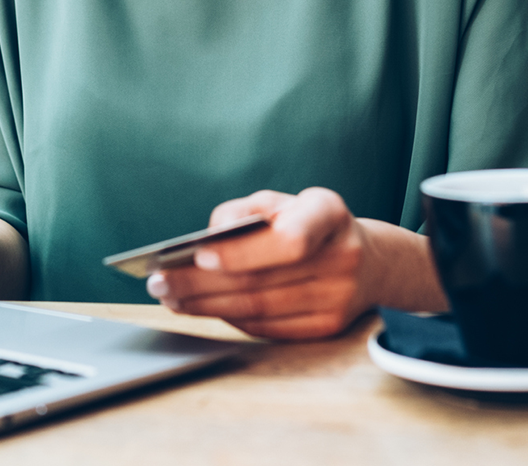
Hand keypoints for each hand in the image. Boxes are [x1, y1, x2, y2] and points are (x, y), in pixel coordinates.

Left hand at [145, 189, 446, 339]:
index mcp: (329, 213)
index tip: (200, 252)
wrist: (367, 261)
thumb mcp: (280, 201)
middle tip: (160, 282)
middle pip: (262, 280)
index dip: (243, 250)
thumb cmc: (306, 222)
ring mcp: (339, 299)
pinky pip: (267, 327)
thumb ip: (244, 210)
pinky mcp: (327, 328)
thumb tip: (210, 235)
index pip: (290, 237)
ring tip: (169, 296)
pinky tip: (199, 307)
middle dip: (202, 283)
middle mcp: (342, 257)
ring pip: (259, 309)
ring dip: (206, 305)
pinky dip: (228, 318)